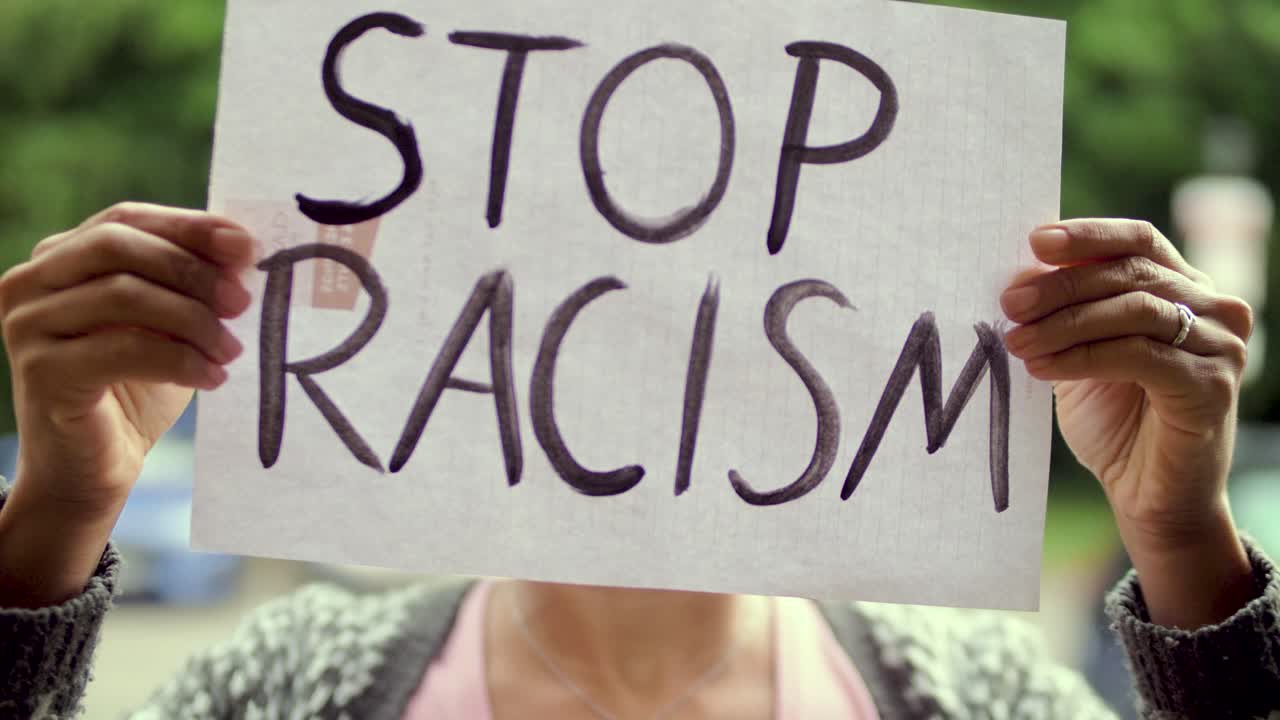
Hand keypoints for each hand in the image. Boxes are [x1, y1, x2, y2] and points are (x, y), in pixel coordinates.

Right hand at [0, 203, 252, 606]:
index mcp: (60, 257)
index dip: (189, 226)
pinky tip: (212, 378)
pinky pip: (124, 349)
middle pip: (119, 247)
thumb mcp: (171, 324)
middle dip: (192, 270)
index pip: (126, 218)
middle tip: (243, 302)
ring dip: (194, 320)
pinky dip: (180, 359)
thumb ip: (193, 283)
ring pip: (124, 296)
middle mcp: (31, 282)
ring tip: (231, 350)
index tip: (246, 246)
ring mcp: (29, 325)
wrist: (94, 469)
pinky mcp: (42, 372)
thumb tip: (244, 247)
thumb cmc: (138, 388)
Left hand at [1001, 219, 1256, 627]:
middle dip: (1060, 286)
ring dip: (1065, 324)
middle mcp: (1213, 307)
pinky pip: (1139, 356)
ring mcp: (1219, 345)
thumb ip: (1062, 312)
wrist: (1149, 495)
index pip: (1138, 241)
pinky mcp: (1211, 386)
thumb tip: (1016, 275)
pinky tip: (1043, 369)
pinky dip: (1083, 358)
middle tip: (1009, 303)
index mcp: (1183, 287)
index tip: (1035, 241)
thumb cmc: (1114, 422)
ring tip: (1017, 341)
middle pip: (1129, 274)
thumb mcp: (1079, 353)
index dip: (1089, 235)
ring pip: (1133, 311)